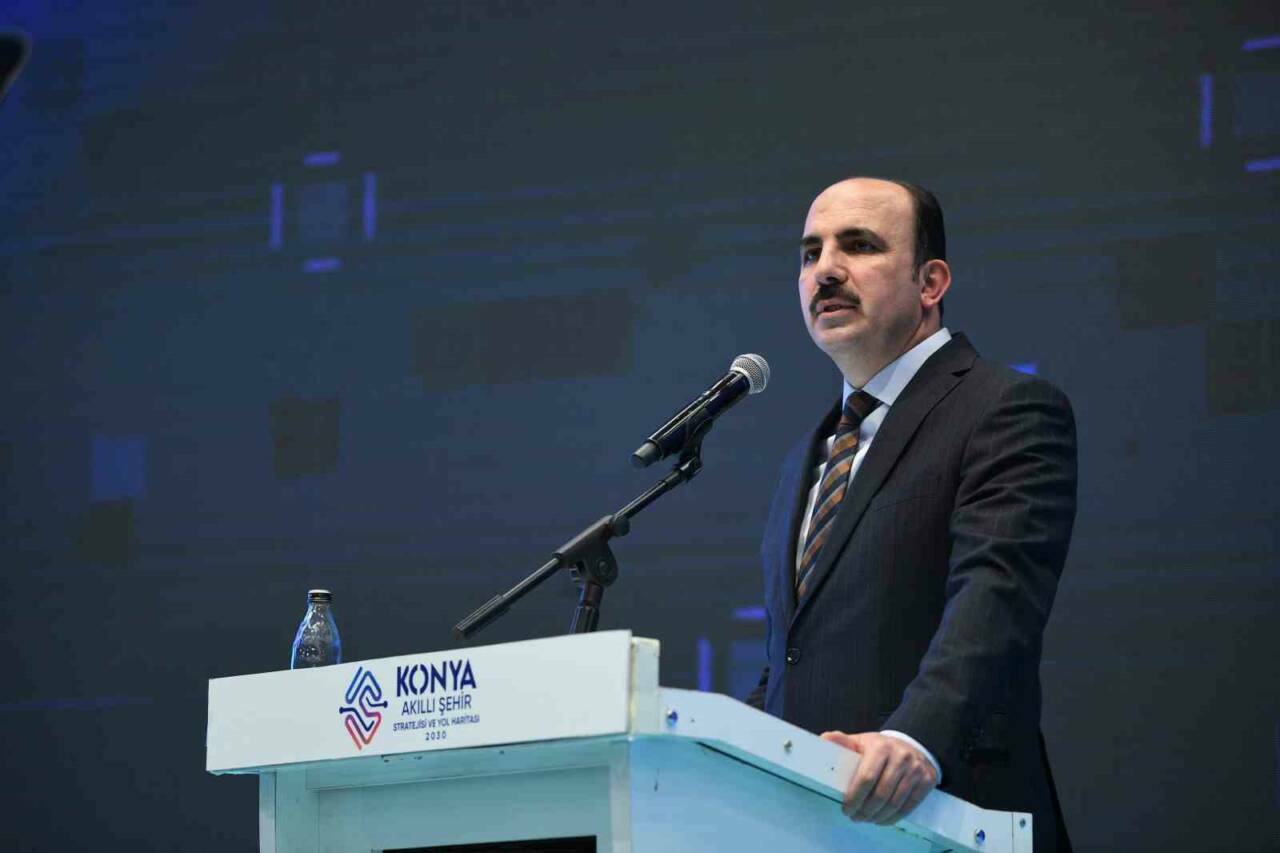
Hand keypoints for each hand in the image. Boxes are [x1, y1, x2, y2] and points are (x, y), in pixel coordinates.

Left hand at [820, 731, 937, 825]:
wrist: (912, 746)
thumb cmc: (880, 748)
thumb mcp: (861, 741)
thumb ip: (842, 741)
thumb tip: (823, 739)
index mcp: (880, 747)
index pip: (866, 777)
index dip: (855, 797)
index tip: (846, 808)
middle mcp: (900, 757)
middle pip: (880, 794)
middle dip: (865, 810)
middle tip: (855, 817)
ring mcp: (915, 769)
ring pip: (895, 802)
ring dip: (878, 816)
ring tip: (866, 819)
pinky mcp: (927, 780)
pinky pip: (909, 806)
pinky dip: (894, 818)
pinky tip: (882, 820)